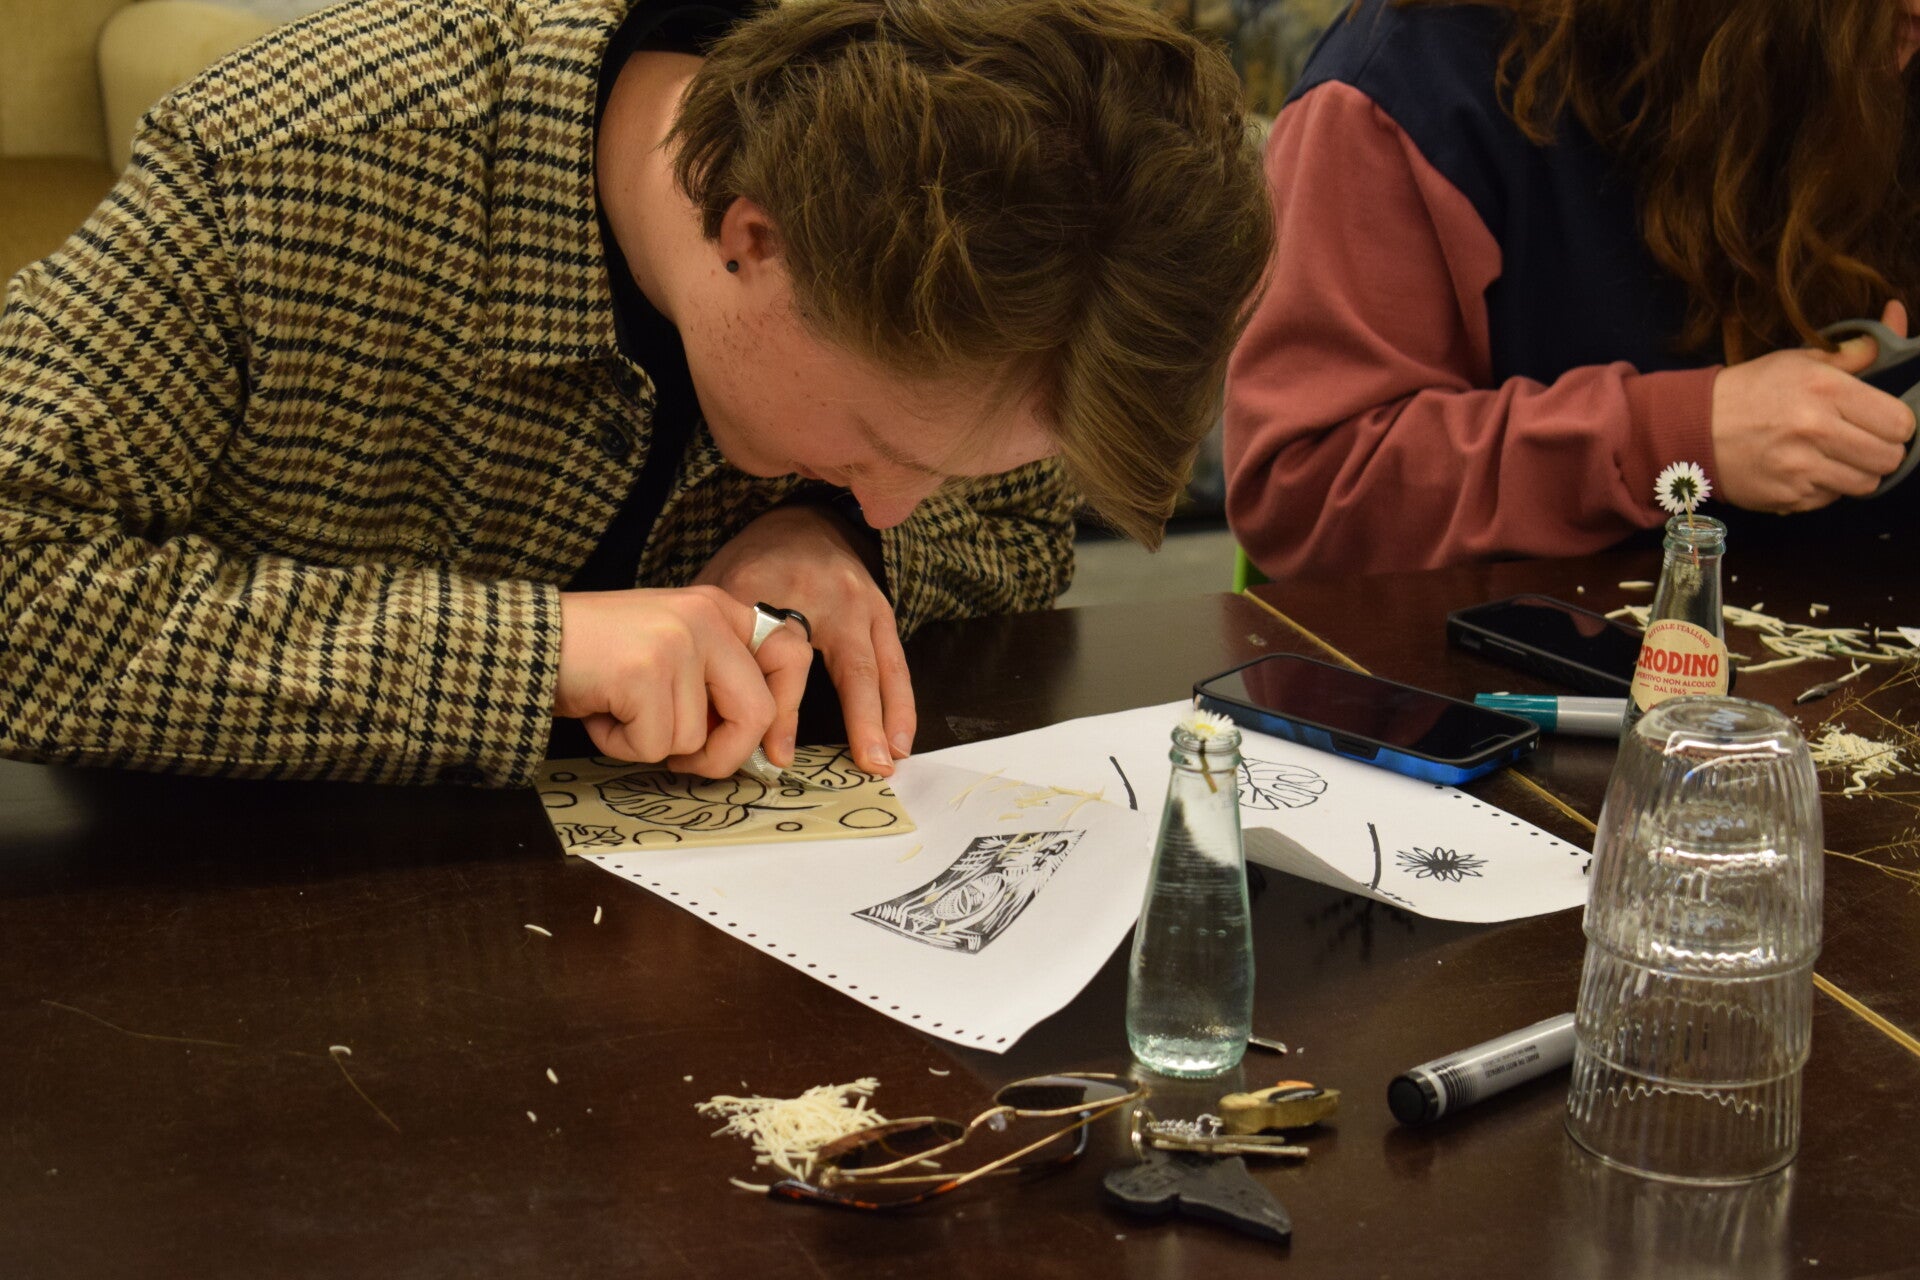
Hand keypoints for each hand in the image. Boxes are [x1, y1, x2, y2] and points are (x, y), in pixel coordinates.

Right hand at [552, 585, 810, 777]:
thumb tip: (765, 745)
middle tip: (684, 760)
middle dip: (723, 756)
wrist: (522, 640)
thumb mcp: (669, 652)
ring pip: (698, 739)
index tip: (776, 754)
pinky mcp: (645, 672)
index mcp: (718, 608)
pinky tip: (601, 713)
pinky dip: (621, 747)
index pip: (791, 654)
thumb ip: (715, 682)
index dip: (789, 711)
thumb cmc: (594, 657)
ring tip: (619, 712)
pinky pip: (654, 746)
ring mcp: (677, 643)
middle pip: (757, 713)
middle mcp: (705, 617)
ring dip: (653, 746)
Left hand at [696, 504, 913, 776]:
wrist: (803, 521)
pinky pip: (894, 660)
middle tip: (867, 763)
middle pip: (846, 659)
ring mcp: (859, 600)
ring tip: (891, 758)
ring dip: (889, 715)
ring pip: (878, 663)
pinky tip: (901, 738)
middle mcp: (825, 591)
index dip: (779, 707)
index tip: (775, 753)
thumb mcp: (721, 589)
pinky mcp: (881, 609)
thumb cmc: (755, 564)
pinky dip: (900, 701)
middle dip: (860, 715)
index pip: (777, 655)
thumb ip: (716, 644)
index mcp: (773, 584)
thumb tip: (707, 719)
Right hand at [1710, 300, 1916, 510]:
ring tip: (1833, 458)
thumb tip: (1896, 315)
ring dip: (1856, 473)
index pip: (1899, 423)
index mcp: (1825, 389)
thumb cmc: (1751, 390)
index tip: (1882, 422)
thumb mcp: (1800, 360)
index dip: (1897, 424)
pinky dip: (1824, 488)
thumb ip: (1856, 350)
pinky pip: (1830, 499)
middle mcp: (1815, 430)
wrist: (1693, 427)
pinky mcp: (1786, 496)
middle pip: (1889, 458)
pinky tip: (1804, 470)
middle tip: (1861, 442)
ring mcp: (1800, 468)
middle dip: (1881, 451)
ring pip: (1865, 484)